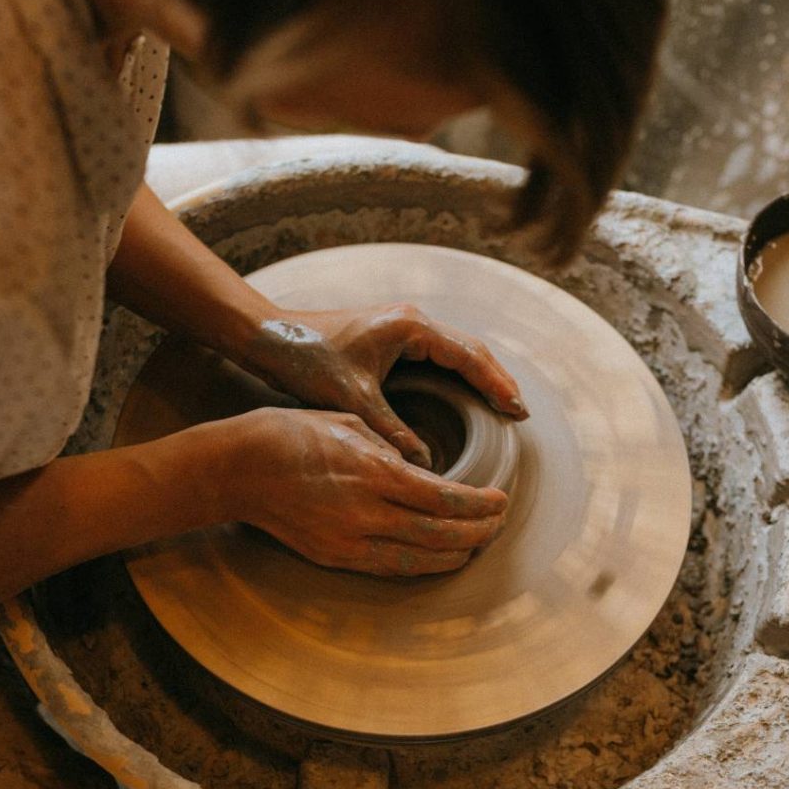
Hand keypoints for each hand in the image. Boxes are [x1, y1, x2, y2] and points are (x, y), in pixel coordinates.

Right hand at [223, 407, 507, 575]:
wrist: (237, 469)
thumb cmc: (290, 433)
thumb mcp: (348, 422)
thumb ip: (391, 448)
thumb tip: (422, 468)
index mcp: (373, 472)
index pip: (444, 497)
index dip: (479, 504)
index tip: (499, 500)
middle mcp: (366, 512)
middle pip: (440, 533)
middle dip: (478, 531)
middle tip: (499, 523)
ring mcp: (349, 540)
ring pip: (419, 559)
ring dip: (456, 554)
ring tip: (479, 543)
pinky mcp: (334, 557)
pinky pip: (390, 569)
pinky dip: (423, 565)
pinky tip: (440, 559)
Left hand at [236, 304, 528, 467]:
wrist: (269, 336)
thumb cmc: (307, 359)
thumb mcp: (353, 400)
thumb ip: (391, 432)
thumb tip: (424, 466)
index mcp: (410, 328)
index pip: (469, 356)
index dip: (497, 385)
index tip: (517, 411)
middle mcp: (412, 322)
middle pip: (470, 351)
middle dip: (496, 381)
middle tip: (519, 413)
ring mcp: (402, 327)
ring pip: (455, 353)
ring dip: (479, 379)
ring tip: (502, 408)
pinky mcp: (391, 338)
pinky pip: (437, 357)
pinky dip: (456, 378)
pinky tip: (463, 400)